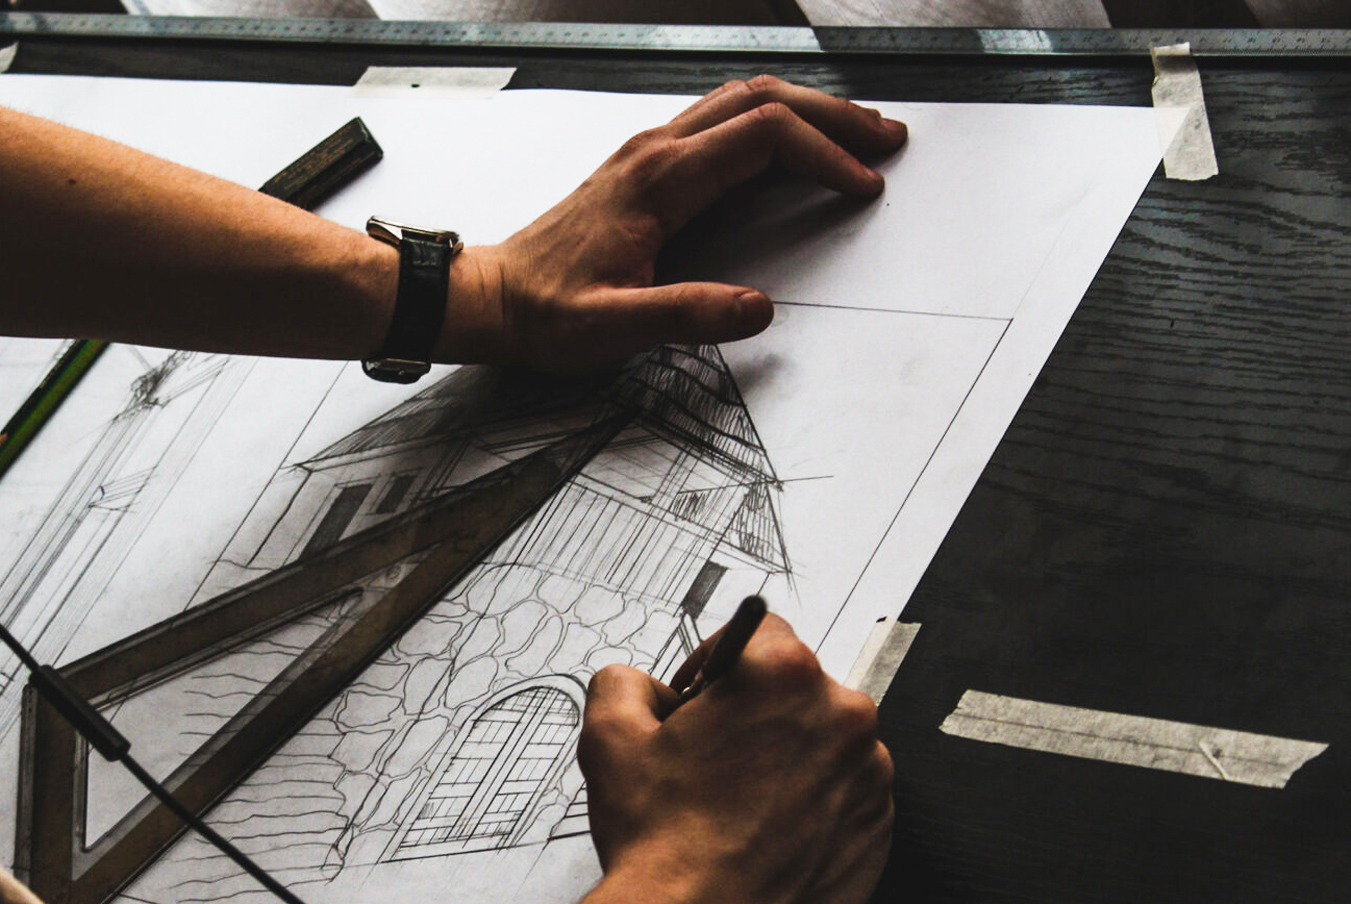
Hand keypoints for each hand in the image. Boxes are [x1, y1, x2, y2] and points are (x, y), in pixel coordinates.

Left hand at [438, 77, 907, 371]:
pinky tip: (793, 145)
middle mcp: (655, 150)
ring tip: (857, 134)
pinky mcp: (644, 166)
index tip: (860, 188)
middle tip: (886, 140)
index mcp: (658, 179)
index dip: (823, 156)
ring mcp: (648, 152)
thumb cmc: (545, 314)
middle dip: (832, 116)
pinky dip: (770, 122)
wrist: (491, 299)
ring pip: (741, 101)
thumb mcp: (612, 328)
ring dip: (805, 110)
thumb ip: (684, 316)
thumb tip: (755, 309)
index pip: (763, 137)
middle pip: (762, 100)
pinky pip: (720, 121)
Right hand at [577, 613, 893, 903]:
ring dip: (784, 766)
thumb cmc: (663, 844)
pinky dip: (809, 814)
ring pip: (822, 749)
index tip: (701, 701)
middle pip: (796, 693)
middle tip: (708, 764)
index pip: (760, 633)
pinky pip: (843, 803)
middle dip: (754, 719)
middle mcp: (841, 719)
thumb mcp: (609, 740)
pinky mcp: (879, 834)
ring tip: (732, 812)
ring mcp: (870, 780)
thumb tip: (637, 686)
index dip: (717, 665)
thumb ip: (623, 684)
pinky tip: (760, 842)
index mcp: (783, 677)